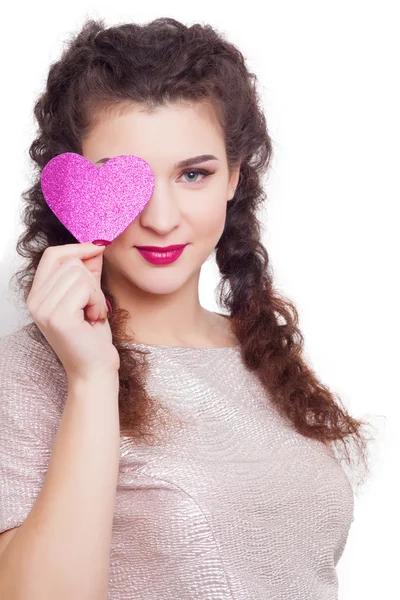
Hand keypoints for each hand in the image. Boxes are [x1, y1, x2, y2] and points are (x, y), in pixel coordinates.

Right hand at [27, 242, 119, 381]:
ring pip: (79, 274)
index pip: (53, 255)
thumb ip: (88, 272)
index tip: (98, 247)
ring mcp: (43, 309)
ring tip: (93, 314)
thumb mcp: (90, 297)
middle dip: (92, 281)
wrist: (94, 370)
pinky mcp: (58, 316)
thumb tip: (96, 245)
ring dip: (96, 294)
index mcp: (37, 295)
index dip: (77, 248)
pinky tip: (94, 319)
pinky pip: (85, 289)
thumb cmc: (92, 338)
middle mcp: (35, 301)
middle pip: (70, 263)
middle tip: (94, 306)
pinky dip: (98, 302)